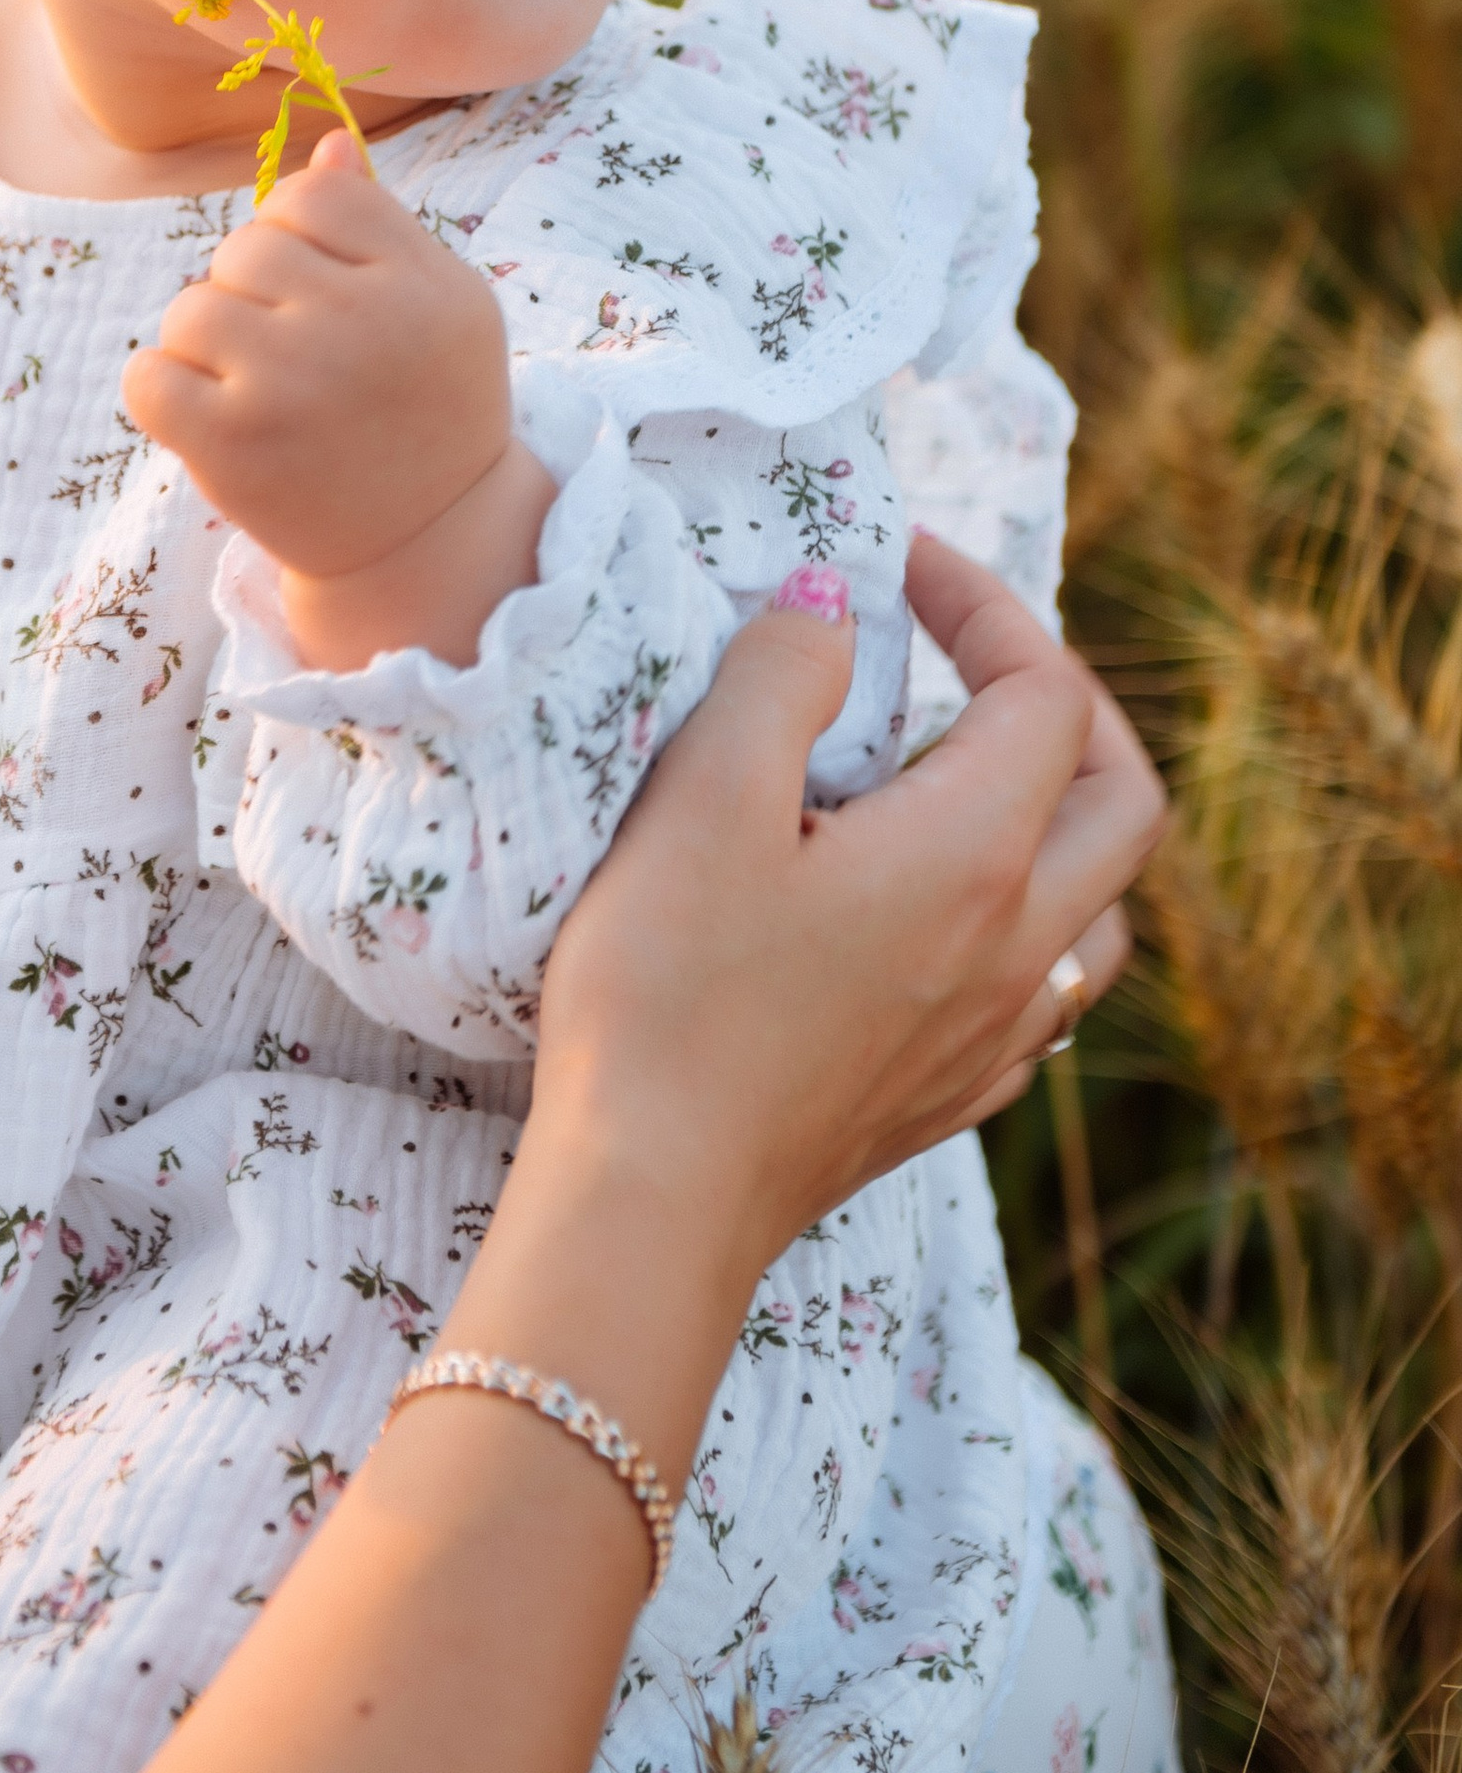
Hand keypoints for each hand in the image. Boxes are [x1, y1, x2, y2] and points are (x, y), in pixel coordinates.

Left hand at [121, 127, 554, 665]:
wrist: (424, 541)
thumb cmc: (428, 407)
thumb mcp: (443, 306)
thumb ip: (383, 224)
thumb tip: (324, 145)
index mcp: (420, 283)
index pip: (312, 196)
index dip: (297, 235)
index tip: (317, 290)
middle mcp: (361, 327)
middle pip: (245, 247)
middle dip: (249, 291)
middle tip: (287, 352)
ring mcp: (291, 386)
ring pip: (190, 310)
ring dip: (205, 345)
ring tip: (251, 387)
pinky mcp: (232, 446)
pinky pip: (145, 375)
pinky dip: (161, 390)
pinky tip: (206, 414)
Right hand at [522, 534, 1163, 1297]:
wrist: (652, 1201)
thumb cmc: (666, 994)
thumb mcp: (700, 799)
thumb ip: (781, 677)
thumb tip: (832, 601)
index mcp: (972, 855)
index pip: (1046, 694)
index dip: (987, 606)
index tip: (897, 571)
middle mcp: (1015, 946)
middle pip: (1122, 800)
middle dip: (1068, 708)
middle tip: (972, 664)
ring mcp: (991, 1036)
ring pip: (1101, 914)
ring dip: (1064, 828)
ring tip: (968, 788)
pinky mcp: (945, 1099)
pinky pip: (1042, 1000)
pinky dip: (1024, 932)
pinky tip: (942, 926)